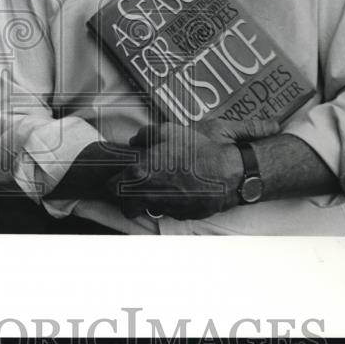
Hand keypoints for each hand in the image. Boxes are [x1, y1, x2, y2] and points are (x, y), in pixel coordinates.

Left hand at [112, 119, 280, 220]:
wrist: (232, 171)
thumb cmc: (202, 148)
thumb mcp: (171, 130)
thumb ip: (146, 135)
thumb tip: (135, 140)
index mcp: (141, 172)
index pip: (113, 186)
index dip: (115, 181)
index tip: (121, 176)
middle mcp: (150, 194)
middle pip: (126, 205)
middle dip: (128, 197)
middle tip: (136, 185)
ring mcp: (167, 207)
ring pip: (148, 208)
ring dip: (150, 199)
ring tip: (162, 185)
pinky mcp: (184, 214)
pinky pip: (170, 210)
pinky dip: (172, 202)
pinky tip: (182, 189)